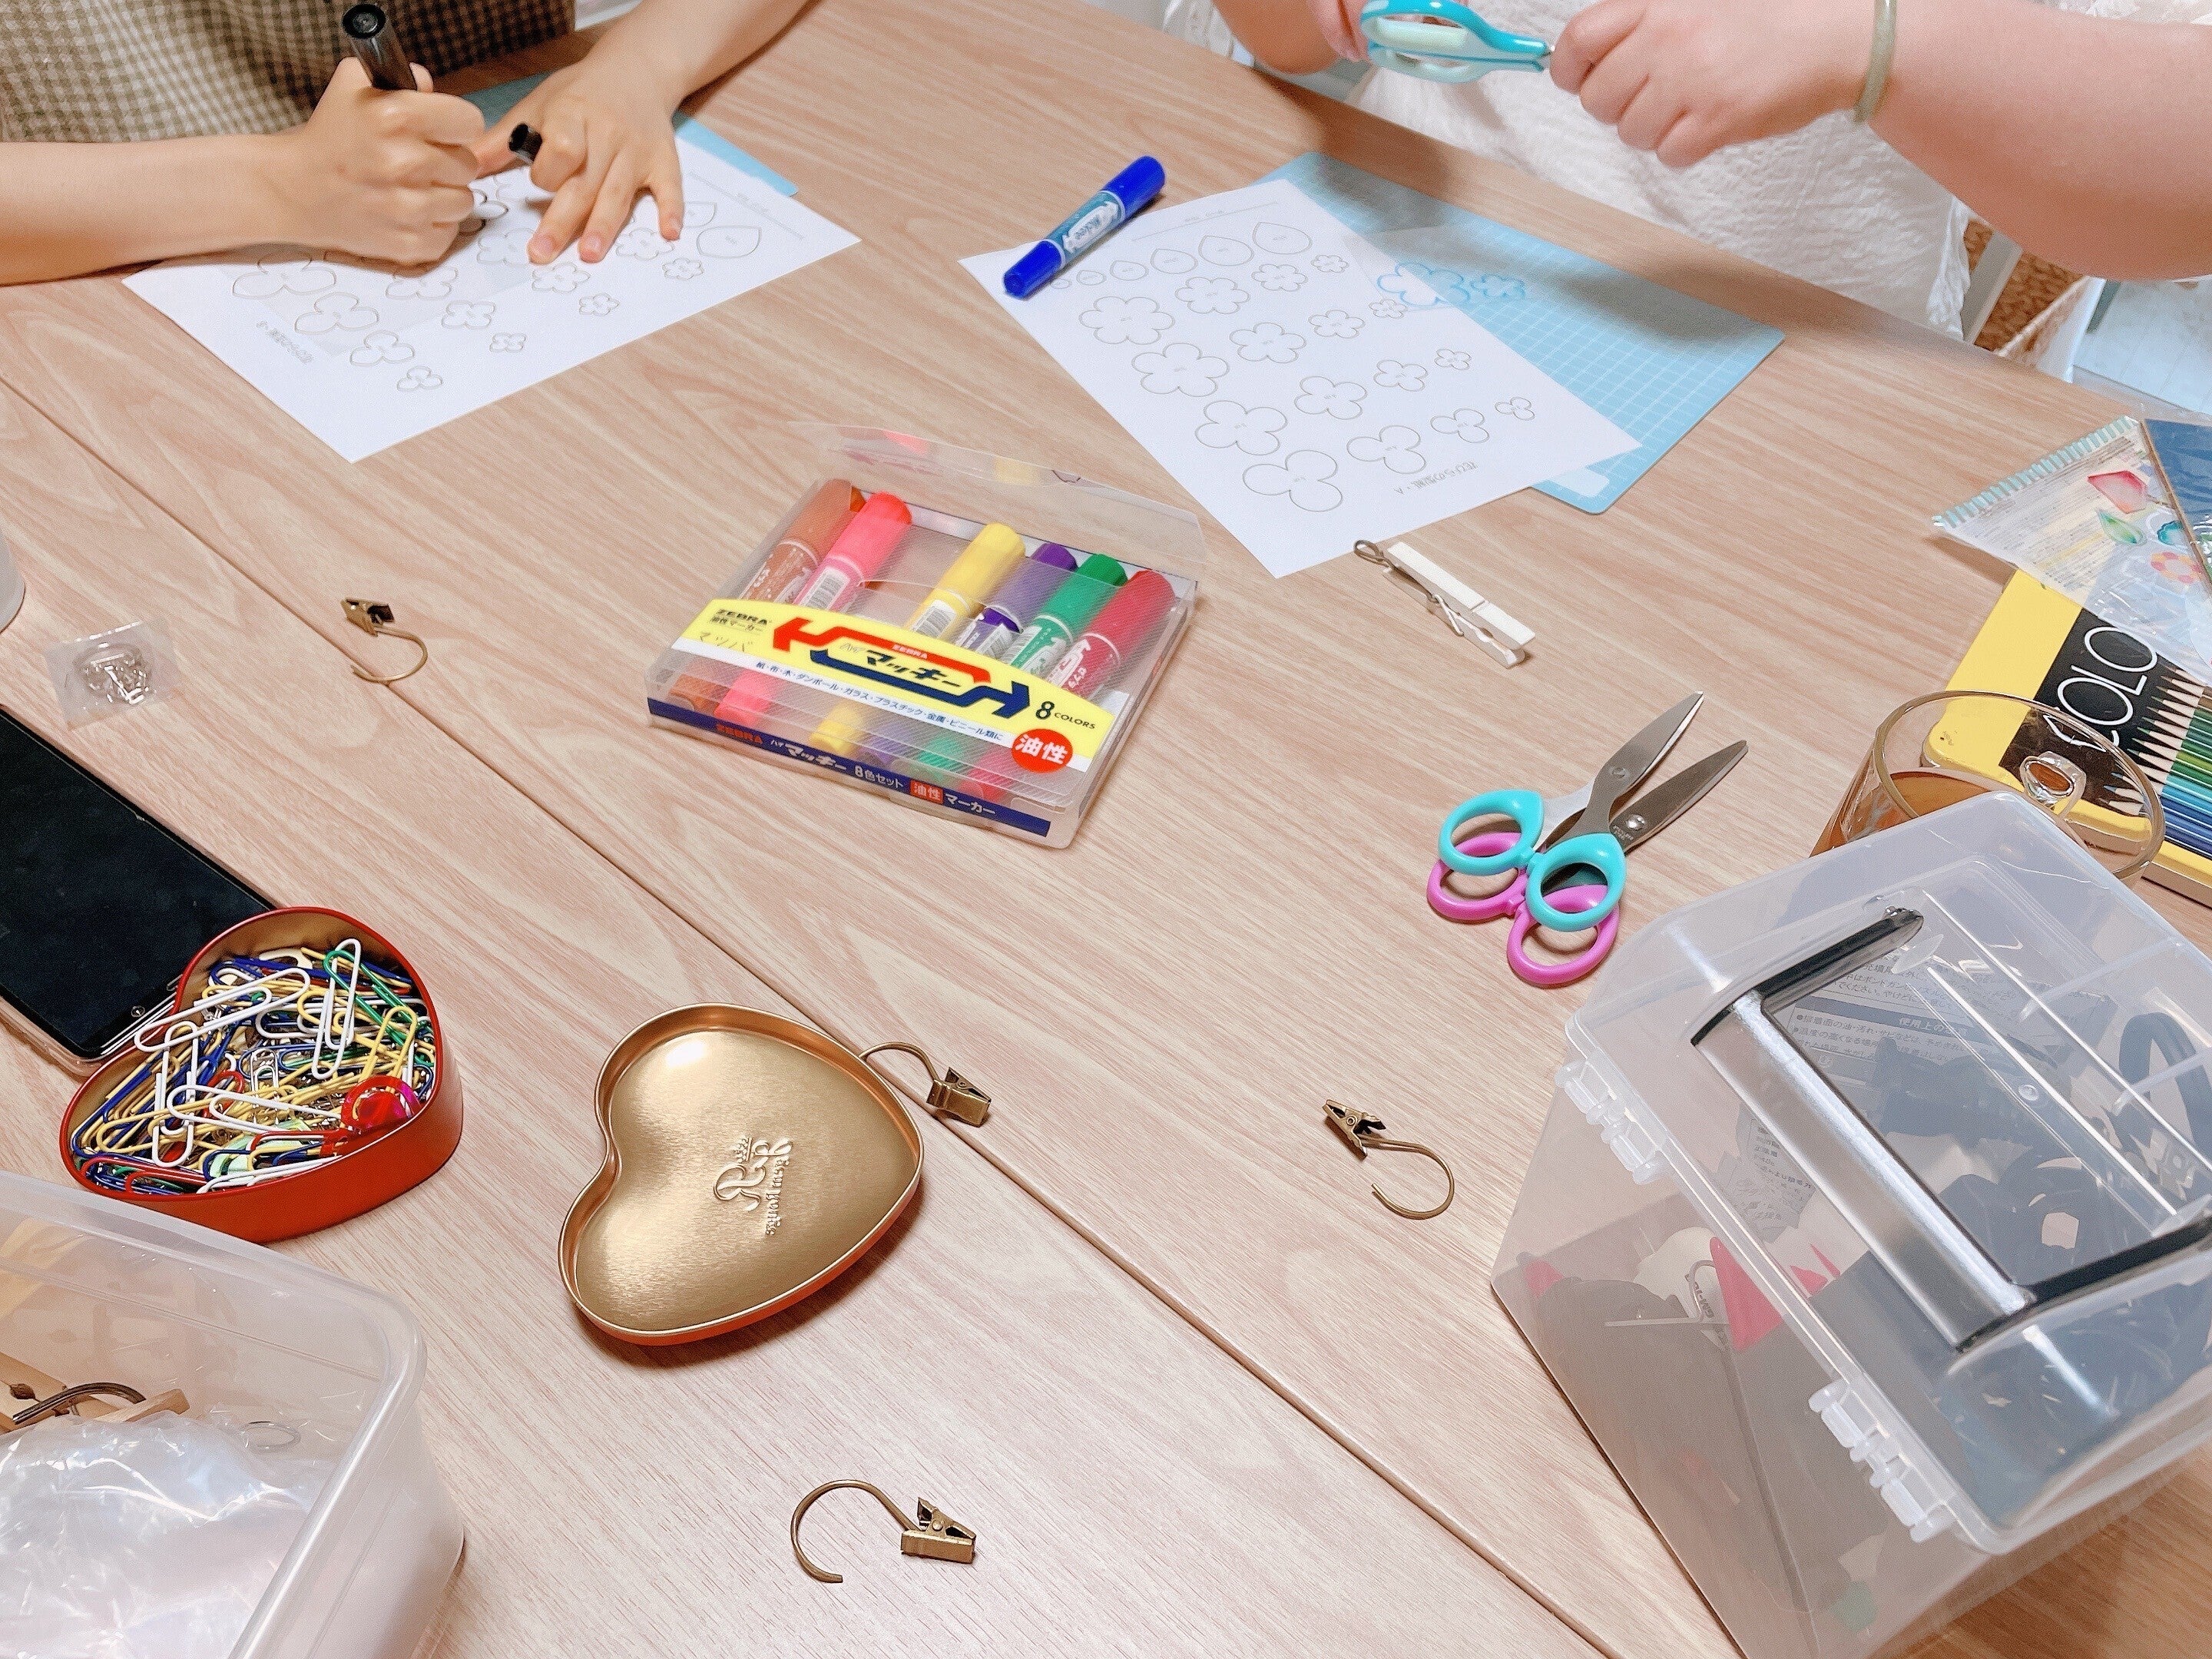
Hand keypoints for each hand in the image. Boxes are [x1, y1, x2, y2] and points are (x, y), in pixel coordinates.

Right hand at [260, 59, 482, 263]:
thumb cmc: (331, 135)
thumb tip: (433, 87)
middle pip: (469, 164)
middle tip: (417, 160)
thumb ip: (406, 78)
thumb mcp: (356, 85)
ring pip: (464, 201)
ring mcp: (407, 208)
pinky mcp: (408, 243)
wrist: (295, 189)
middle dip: (447, 159)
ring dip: (444, 194)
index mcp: (396, 117)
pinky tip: (407, 212)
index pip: (469, 122)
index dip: (456, 124)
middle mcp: (405, 163)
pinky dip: (433, 225)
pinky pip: (449, 233)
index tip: (442, 130)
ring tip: (412, 187)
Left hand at [469, 47, 683, 263]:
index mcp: (572, 116)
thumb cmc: (579, 93)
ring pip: (618, 193)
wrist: (635, 71)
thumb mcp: (538, 105)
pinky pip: (669, 188)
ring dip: (605, 225)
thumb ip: (504, 139)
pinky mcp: (663, 161)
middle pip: (583, 183)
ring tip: (590, 255)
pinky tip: (668, 233)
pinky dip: (670, 210)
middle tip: (541, 253)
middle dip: (562, 220)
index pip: (560, 151)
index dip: (546, 173)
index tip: (536, 184)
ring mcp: (637, 151)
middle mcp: (607, 134)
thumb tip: (463, 166)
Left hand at [1551, 0, 1870, 168]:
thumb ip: (1642, 19)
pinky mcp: (1717, 120)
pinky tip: (1707, 125)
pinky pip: (1668, 154)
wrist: (1834, 34)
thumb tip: (1584, 56)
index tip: (1581, 78)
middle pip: (1597, 98)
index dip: (1569, 68)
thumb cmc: (1766, 16)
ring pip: (1630, 132)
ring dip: (1652, 130)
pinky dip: (1682, 149)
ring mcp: (1691, 81)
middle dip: (1616, 106)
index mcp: (1657, 3)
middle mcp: (1667, 39)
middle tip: (1651, 96)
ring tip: (1688, 107)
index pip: (1579, 39)